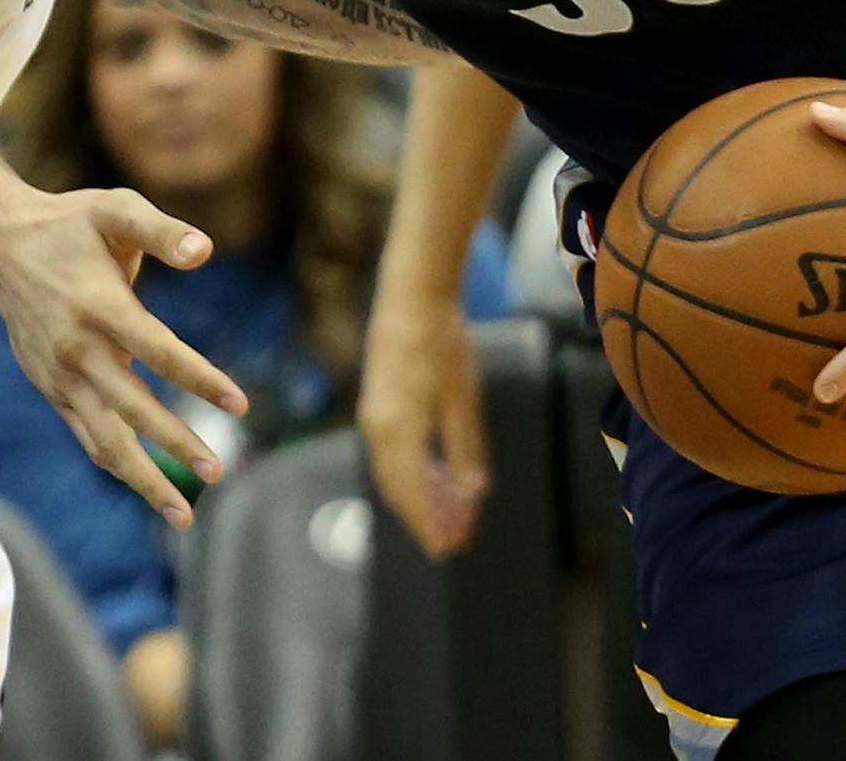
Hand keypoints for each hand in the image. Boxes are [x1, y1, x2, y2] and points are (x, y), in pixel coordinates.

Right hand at [0, 187, 248, 529]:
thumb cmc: (69, 224)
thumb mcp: (115, 208)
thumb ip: (162, 230)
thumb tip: (205, 252)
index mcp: (98, 304)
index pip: (157, 350)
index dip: (199, 379)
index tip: (240, 404)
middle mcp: (76, 348)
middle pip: (131, 409)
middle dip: (174, 445)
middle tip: (217, 472)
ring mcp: (59, 375)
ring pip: (103, 440)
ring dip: (143, 479)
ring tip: (184, 515)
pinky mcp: (51, 389)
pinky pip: (86, 436)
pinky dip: (117, 464)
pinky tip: (147, 486)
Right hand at [357, 291, 488, 556]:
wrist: (411, 298)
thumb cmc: (442, 343)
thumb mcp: (464, 400)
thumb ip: (466, 450)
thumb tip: (472, 493)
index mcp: (400, 430)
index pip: (413, 494)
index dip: (430, 525)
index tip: (448, 548)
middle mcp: (378, 430)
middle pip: (399, 489)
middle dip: (426, 517)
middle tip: (456, 536)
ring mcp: (373, 418)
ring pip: (394, 474)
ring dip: (420, 496)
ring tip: (453, 510)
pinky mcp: (376, 407)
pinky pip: (390, 454)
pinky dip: (412, 473)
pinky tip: (437, 477)